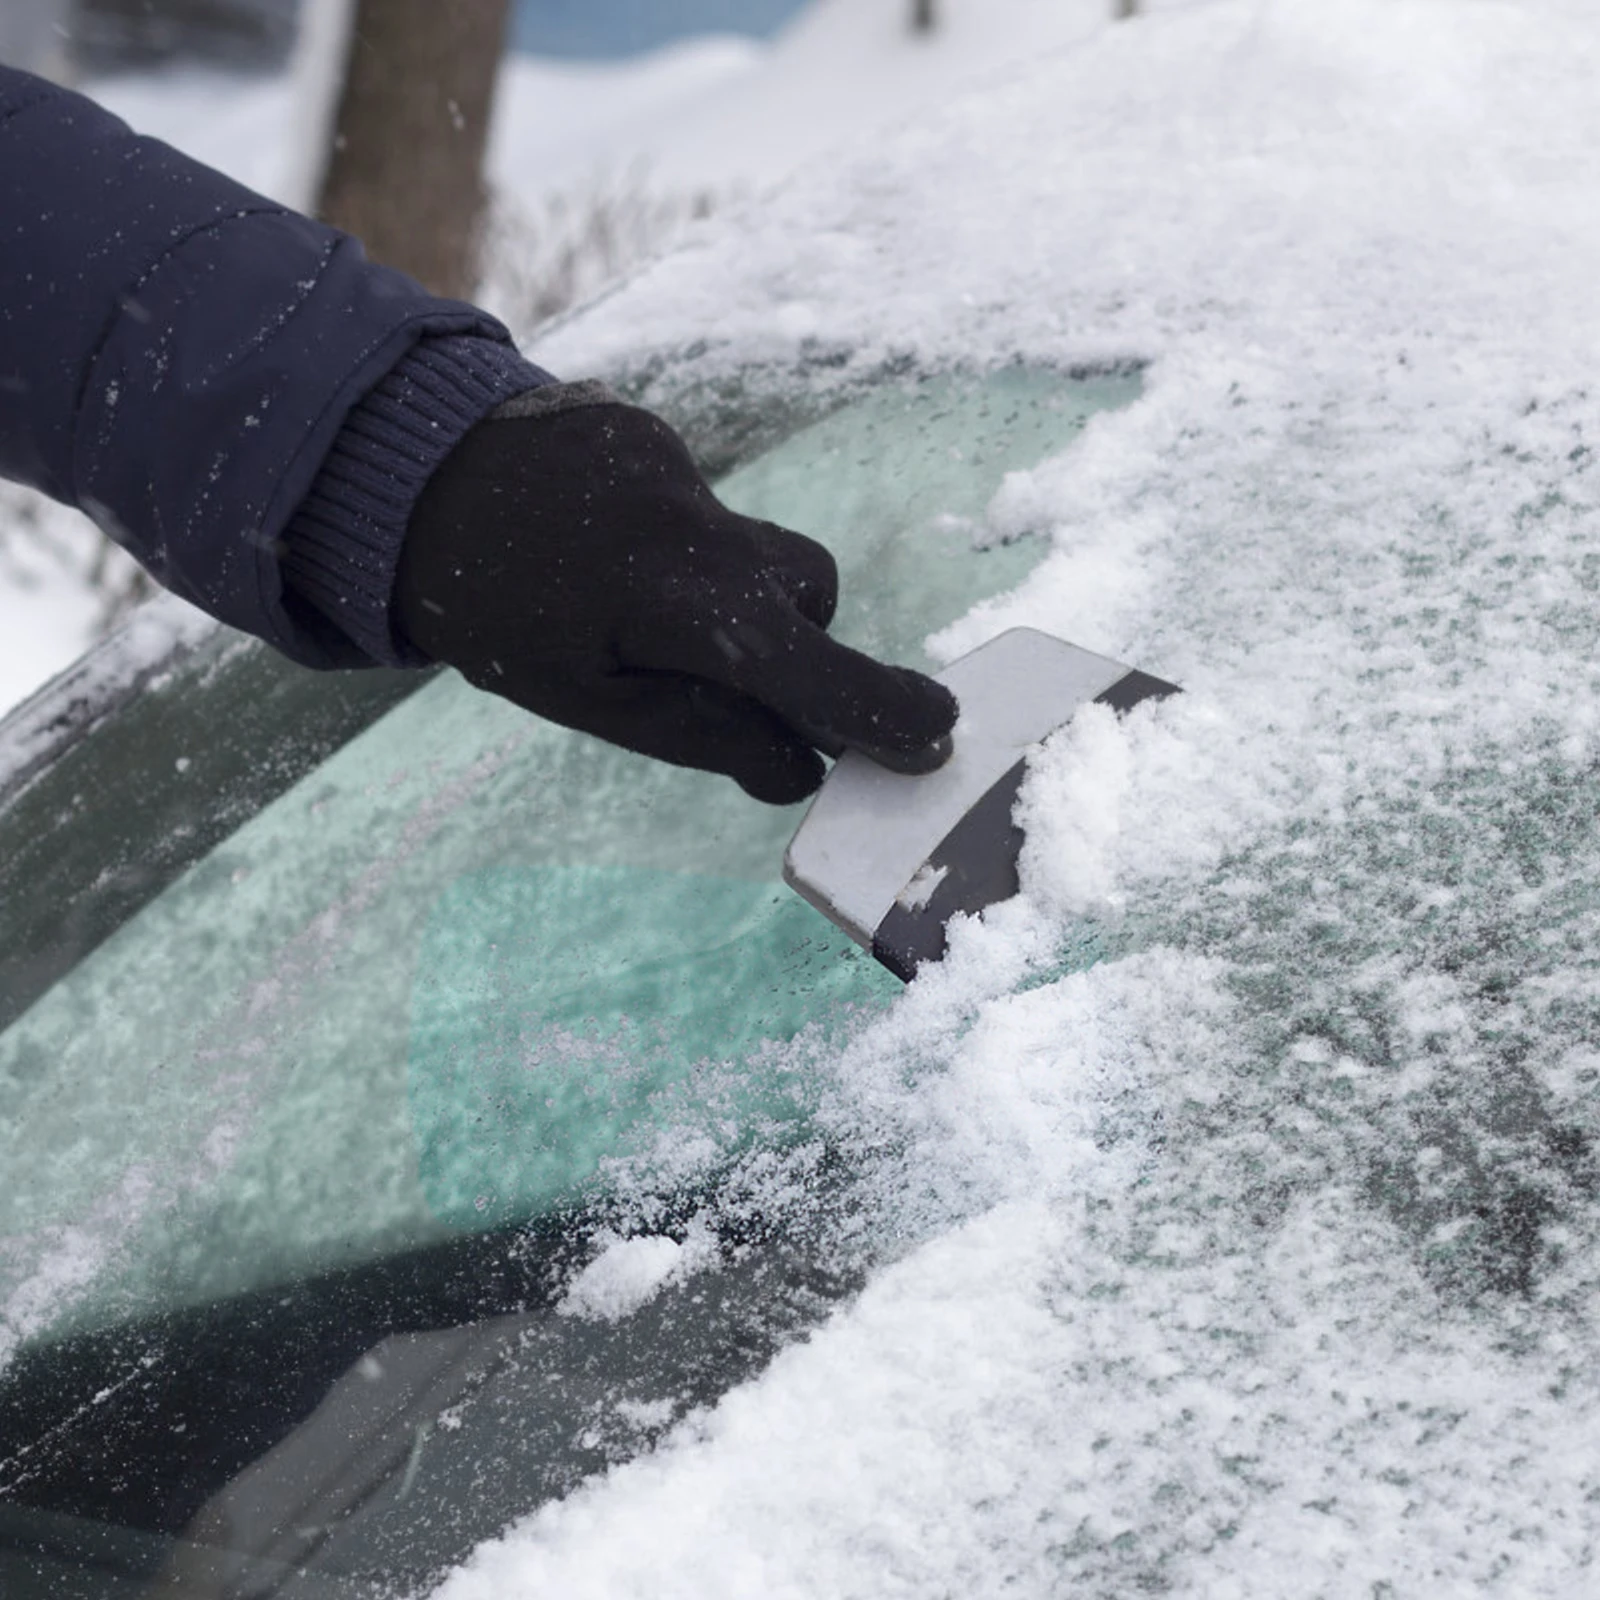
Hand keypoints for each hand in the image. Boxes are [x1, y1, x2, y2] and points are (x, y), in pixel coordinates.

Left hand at [394, 391, 957, 803]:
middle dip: (795, 642)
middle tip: (722, 674)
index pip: (802, 666)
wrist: (410, 477)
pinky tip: (607, 551)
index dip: (875, 707)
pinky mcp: (659, 439)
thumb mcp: (589, 701)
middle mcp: (692, 526)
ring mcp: (678, 470)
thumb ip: (705, 736)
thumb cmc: (496, 613)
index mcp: (670, 603)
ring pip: (761, 550)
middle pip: (806, 593)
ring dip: (737, 594)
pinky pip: (709, 511)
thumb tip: (800, 773)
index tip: (936, 735)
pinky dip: (685, 547)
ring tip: (639, 606)